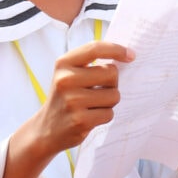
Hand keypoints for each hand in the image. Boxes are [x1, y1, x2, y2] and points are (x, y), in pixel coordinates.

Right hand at [1, 41, 133, 177]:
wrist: (46, 129)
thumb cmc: (66, 96)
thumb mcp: (68, 73)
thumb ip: (90, 61)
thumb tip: (127, 54)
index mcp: (63, 64)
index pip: (95, 48)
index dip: (117, 49)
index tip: (131, 55)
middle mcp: (65, 80)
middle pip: (112, 73)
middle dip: (112, 83)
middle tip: (98, 91)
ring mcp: (72, 101)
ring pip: (114, 95)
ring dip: (109, 102)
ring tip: (92, 105)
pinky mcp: (80, 120)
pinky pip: (109, 114)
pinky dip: (104, 116)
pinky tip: (89, 117)